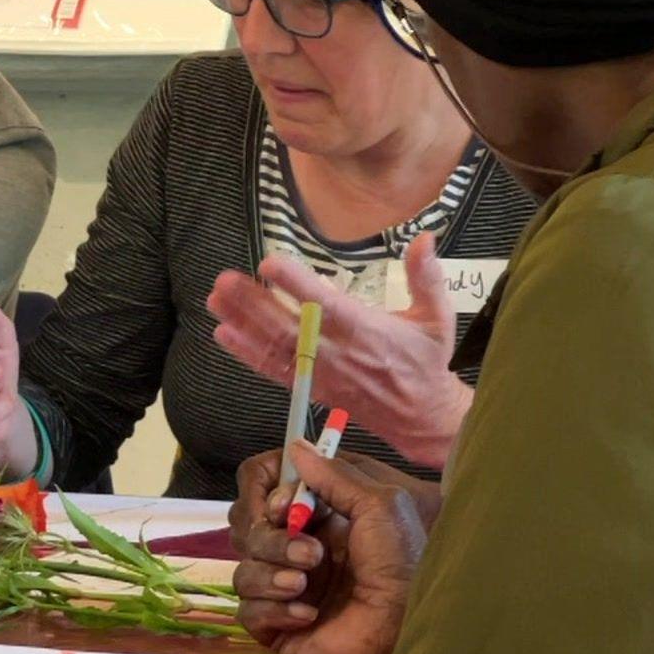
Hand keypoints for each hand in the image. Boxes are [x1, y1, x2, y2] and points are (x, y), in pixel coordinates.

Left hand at [208, 231, 471, 467]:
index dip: (296, 285)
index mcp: (365, 329)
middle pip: (288, 326)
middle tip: (225, 279)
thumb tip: (425, 236)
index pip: (324, 305)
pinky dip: (247, 354)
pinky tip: (224, 334)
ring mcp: (320, 373)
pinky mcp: (312, 388)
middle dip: (254, 303)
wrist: (421, 417)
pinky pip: (274, 371)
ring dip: (242, 324)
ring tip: (215, 300)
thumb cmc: (427, 362)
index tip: (270, 264)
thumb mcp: (437, 317)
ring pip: (274, 348)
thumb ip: (426, 276)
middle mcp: (337, 352)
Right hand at [228, 443, 429, 653]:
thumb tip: (295, 446)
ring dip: (271, 574)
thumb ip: (334, 474)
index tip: (282, 506)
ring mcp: (284, 587)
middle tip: (310, 553)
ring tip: (305, 584)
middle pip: (244, 528)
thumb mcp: (380, 504)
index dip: (262, 492)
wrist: (411, 625)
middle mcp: (294, 547)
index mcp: (314, 515)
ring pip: (242, 570)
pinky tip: (308, 615)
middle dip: (269, 538)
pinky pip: (247, 612)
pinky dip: (273, 610)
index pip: (260, 488)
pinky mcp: (279, 625)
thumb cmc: (403, 562)